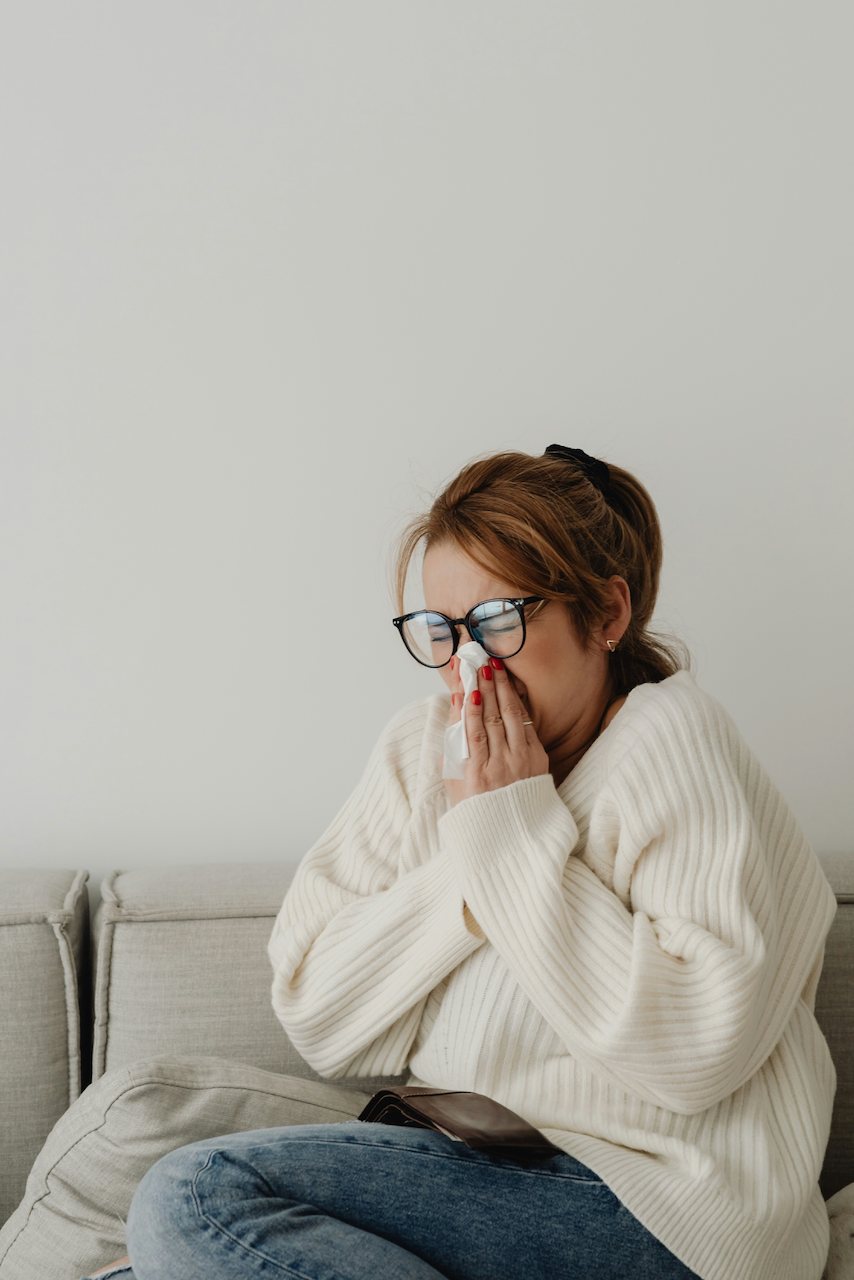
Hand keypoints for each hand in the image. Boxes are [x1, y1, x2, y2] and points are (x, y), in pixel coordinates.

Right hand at [443, 657, 548, 806]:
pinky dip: (518, 705)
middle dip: (485, 686)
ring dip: (502, 688)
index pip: (472, 731)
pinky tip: (510, 688)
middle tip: (480, 661)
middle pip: (492, 718)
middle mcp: (500, 767)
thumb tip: (455, 707)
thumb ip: (452, 746)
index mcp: (475, 774)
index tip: (465, 683)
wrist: (511, 834)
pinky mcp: (538, 760)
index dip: (469, 704)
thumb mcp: (453, 781)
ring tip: (495, 666)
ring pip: (511, 717)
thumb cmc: (474, 807)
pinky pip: (527, 725)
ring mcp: (521, 762)